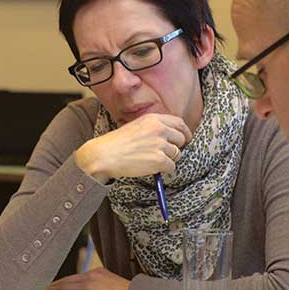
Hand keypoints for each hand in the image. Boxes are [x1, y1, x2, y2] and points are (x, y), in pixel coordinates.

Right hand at [75, 113, 191, 183]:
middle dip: (176, 147)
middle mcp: (159, 129)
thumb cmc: (116, 143)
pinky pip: (171, 167)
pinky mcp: (160, 160)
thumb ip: (153, 128)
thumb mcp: (136, 126)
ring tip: (150, 160)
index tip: (184, 138)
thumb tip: (170, 136)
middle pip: (181, 139)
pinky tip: (150, 167)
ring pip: (177, 154)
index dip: (184, 132)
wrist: (103, 155)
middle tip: (165, 154)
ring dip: (167, 160)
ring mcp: (160, 145)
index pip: (179, 123)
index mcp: (153, 119)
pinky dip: (163, 170)